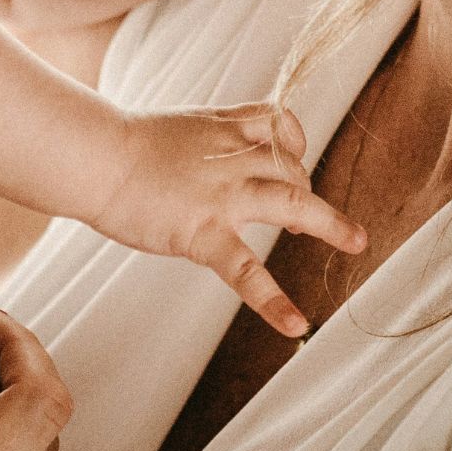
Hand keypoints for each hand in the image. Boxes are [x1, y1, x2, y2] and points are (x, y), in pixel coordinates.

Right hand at [91, 106, 364, 338]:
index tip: (289, 159)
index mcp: (223, 130)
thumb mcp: (179, 128)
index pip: (279, 123)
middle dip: (310, 189)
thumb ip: (208, 139)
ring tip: (358, 241)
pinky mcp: (202, 232)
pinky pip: (247, 271)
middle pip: (292, 164)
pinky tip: (297, 326)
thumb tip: (220, 155)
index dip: (292, 141)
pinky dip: (274, 301)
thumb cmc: (124, 146)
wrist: (93, 157)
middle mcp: (231, 158)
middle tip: (317, 217)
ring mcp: (221, 195)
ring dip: (329, 221)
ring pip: (290, 200)